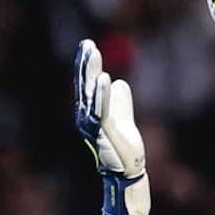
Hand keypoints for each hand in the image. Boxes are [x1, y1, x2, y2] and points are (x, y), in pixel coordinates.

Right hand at [73, 40, 148, 214]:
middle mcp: (87, 117)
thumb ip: (120, 100)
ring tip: (92, 53)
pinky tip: (103, 77)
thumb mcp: (123, 117)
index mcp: (91, 112)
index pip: (87, 84)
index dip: (86, 65)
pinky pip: (102, 109)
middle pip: (85, 85)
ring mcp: (94, 124)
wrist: (129, 171)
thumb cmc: (124, 146)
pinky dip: (102, 93)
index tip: (88, 45)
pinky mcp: (105, 131)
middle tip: (87, 44)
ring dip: (91, 72)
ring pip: (91, 94)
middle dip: (85, 64)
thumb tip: (118, 82)